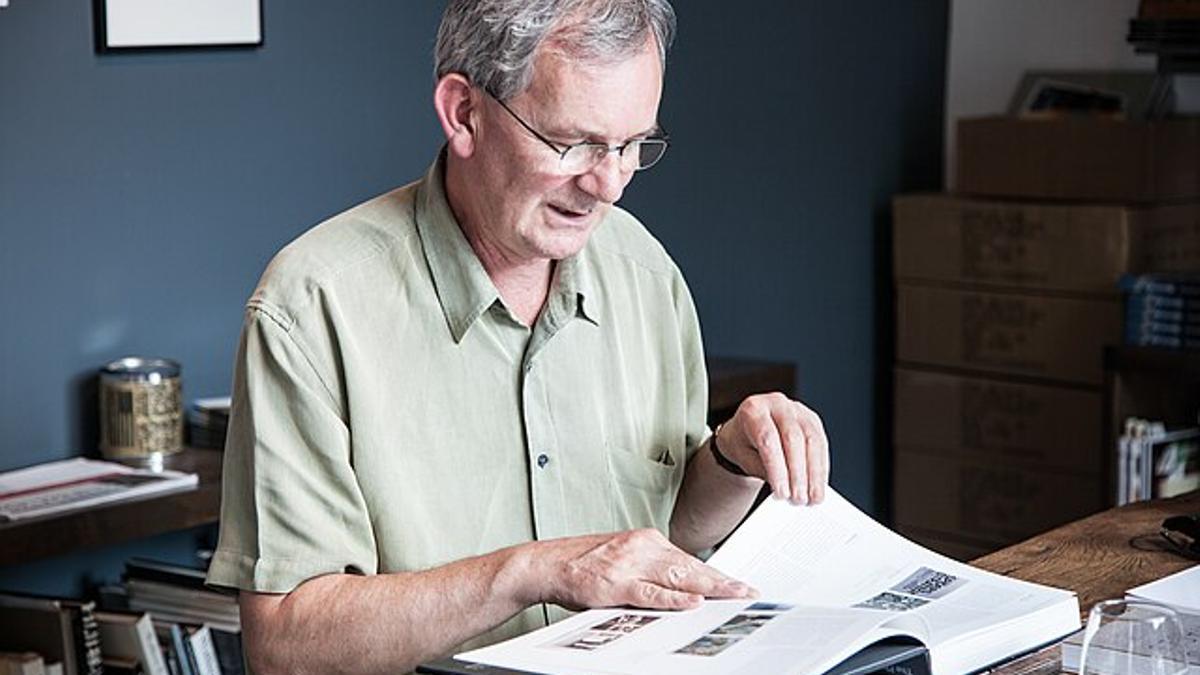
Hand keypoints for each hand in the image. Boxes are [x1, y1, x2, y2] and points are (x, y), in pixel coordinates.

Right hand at [531, 529, 755, 610]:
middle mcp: (642, 547)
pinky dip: (673, 599)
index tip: (739, 584)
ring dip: (709, 588)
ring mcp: (629, 564)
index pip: (690, 559)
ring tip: (732, 596)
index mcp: (646, 540)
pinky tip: (692, 603)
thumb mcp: (623, 559)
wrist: (545, 564)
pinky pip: (650, 593)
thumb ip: (652, 570)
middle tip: (747, 592)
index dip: (717, 574)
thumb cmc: (582, 565)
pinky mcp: (615, 584)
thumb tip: (684, 587)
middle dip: (722, 582)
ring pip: (678, 577)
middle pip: (691, 567)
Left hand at [717, 392, 828, 504]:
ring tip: (812, 497)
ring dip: (814, 473)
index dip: (777, 468)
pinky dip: (821, 467)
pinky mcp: (812, 419)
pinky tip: (819, 484)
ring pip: (812, 440)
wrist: (746, 429)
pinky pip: (821, 443)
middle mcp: (777, 404)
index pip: (768, 438)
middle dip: (798, 473)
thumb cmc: (742, 442)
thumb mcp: (742, 457)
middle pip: (792, 438)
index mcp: (754, 409)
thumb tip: (785, 491)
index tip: (782, 493)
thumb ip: (761, 470)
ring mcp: (797, 410)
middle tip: (798, 499)